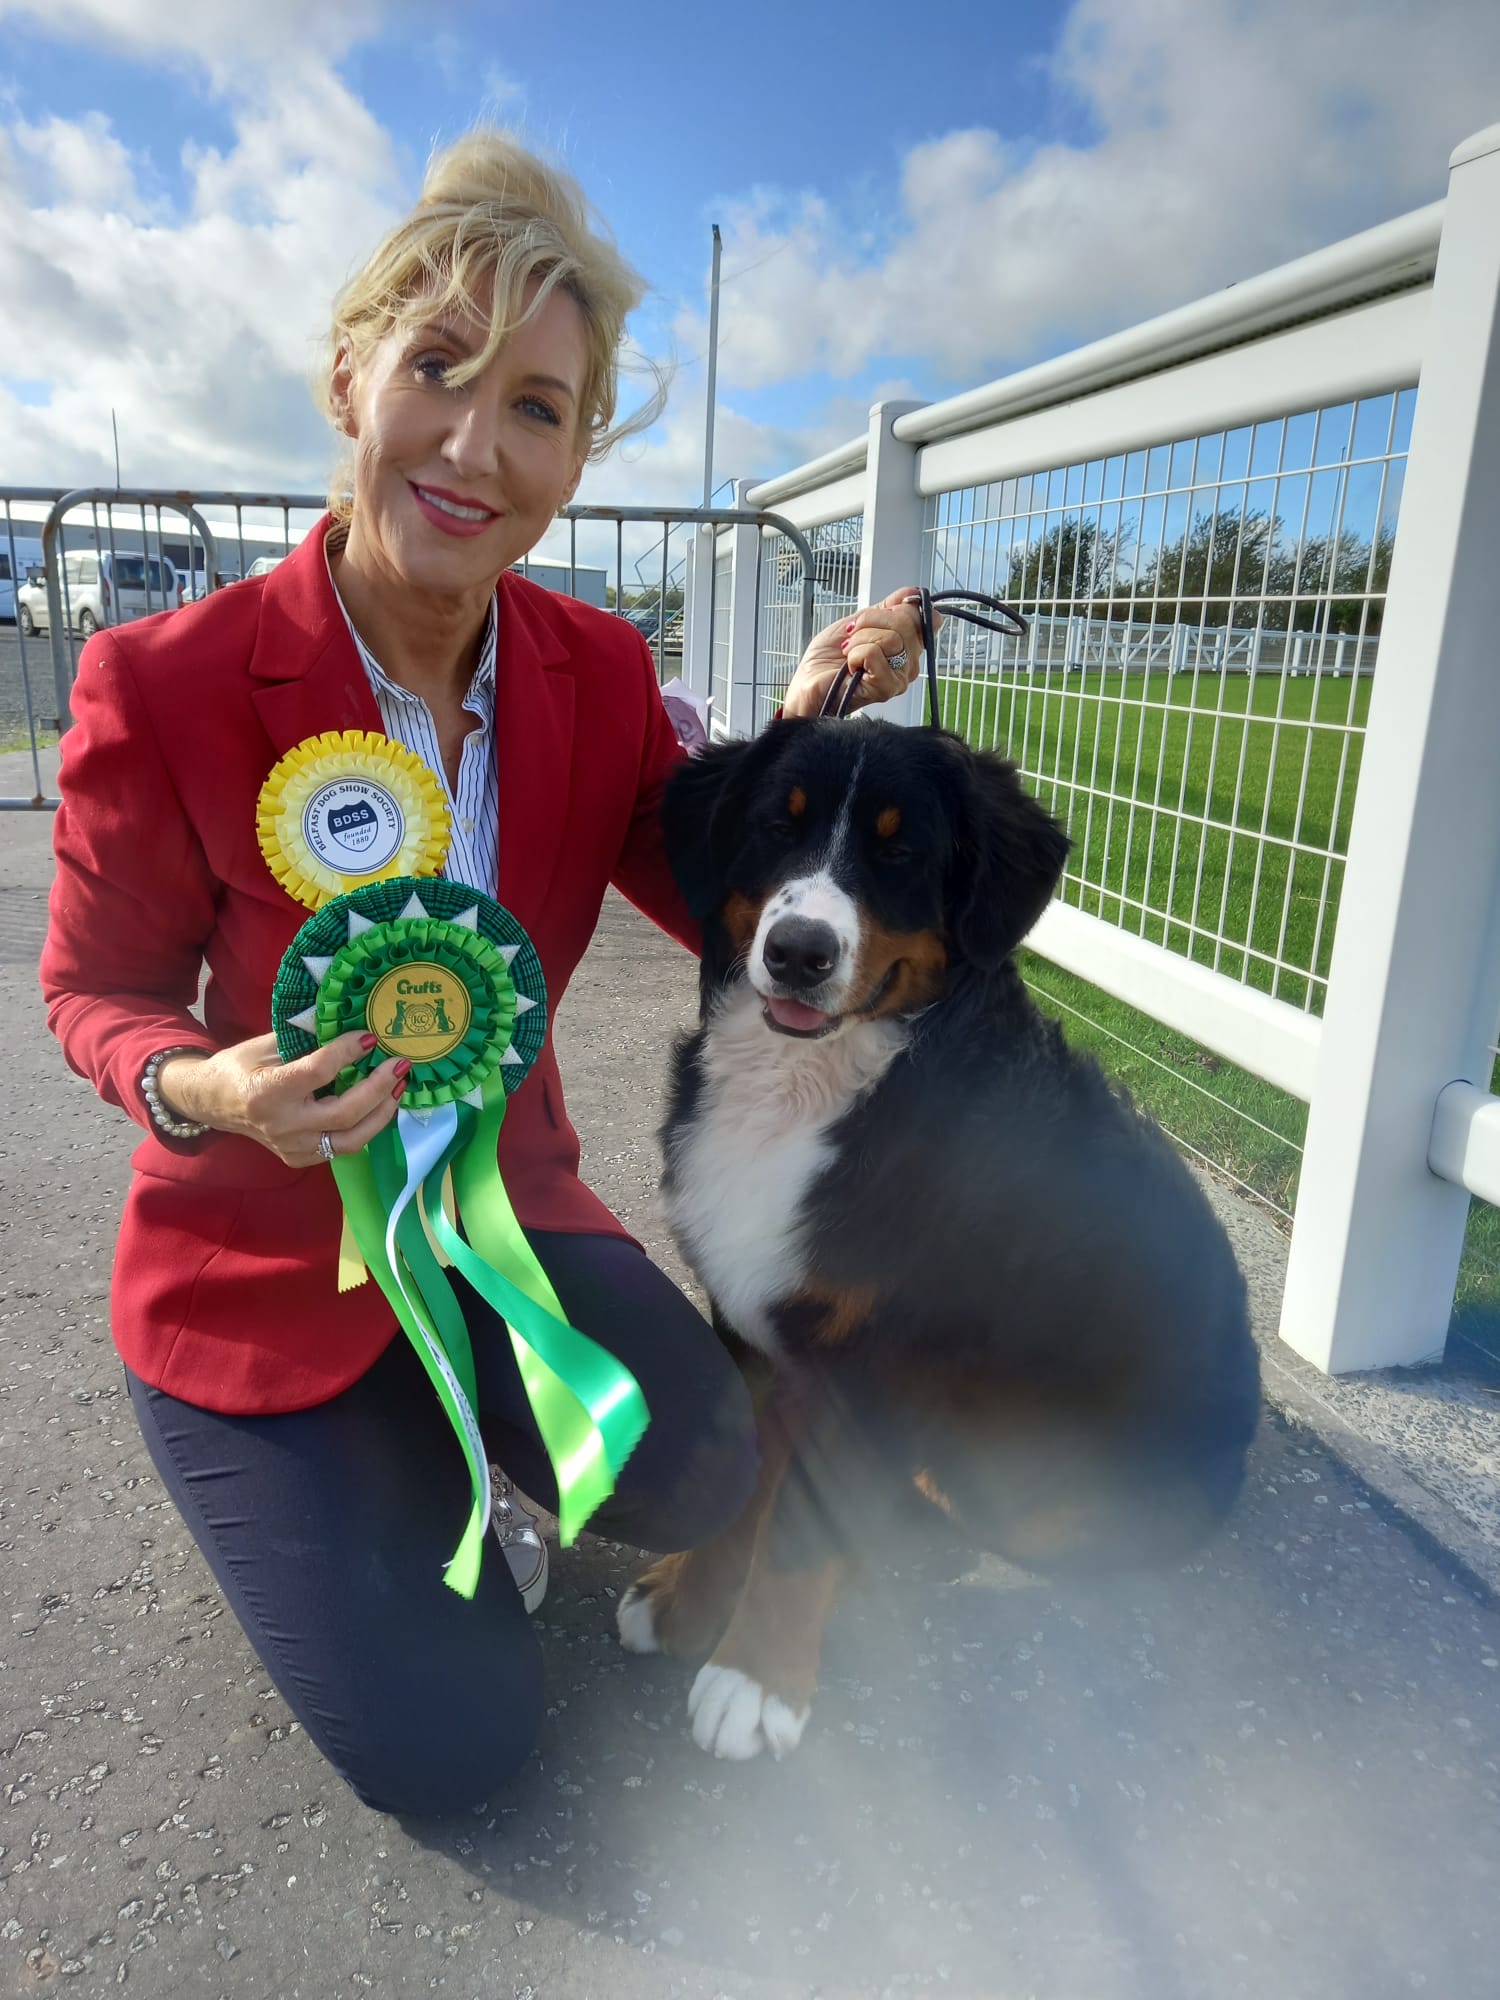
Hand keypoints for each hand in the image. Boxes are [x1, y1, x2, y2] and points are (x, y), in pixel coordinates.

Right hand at [158, 1030, 408, 1168]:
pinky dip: (367, 1127)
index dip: (348, 1052)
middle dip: (379, 1087)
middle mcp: (282, 1125)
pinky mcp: (300, 1159)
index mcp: (266, 1092)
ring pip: (351, 1139)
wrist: (212, 1103)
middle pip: (344, 1113)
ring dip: (382, 1113)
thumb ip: (303, 1038)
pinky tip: (381, 1105)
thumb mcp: (264, 1044)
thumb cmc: (238, 1067)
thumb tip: (347, 1023)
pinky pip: (343, 1147)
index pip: (318, 1072)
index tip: (369, 1036)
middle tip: (400, 1064)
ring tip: (399, 1087)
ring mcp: (292, 1147)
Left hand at [780, 587, 937, 719]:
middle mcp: (908, 663)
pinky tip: (850, 667)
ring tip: (849, 653)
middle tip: (854, 635)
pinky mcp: (886, 688)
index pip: (924, 617)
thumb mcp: (859, 622)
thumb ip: (887, 607)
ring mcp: (899, 678)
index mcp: (906, 646)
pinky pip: (875, 654)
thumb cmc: (828, 659)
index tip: (876, 616)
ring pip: (891, 638)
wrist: (808, 684)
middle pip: (906, 622)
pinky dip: (855, 655)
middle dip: (870, 621)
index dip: (899, 608)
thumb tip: (912, 593)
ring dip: (859, 641)